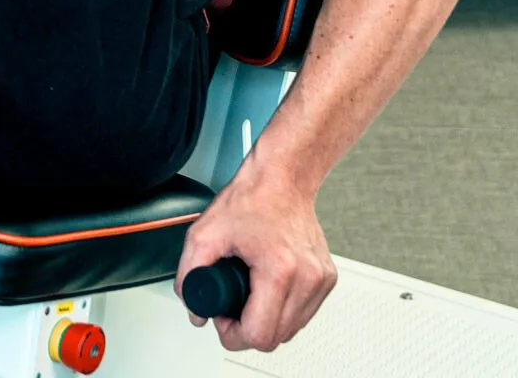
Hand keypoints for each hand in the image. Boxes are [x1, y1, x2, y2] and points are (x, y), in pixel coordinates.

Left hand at [173, 169, 335, 352]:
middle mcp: (308, 279)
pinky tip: (267, 290)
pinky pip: (303, 313)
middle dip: (247, 330)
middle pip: (276, 338)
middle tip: (231, 307)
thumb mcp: (204, 234)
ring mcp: (321, 280)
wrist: (283, 178)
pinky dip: (283, 310)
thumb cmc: (251, 199)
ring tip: (249, 295)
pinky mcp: (327, 279)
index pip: (260, 334)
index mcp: (280, 270)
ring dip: (267, 321)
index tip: (223, 317)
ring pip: (291, 329)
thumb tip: (195, 308)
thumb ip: (190, 275)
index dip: (233, 334)